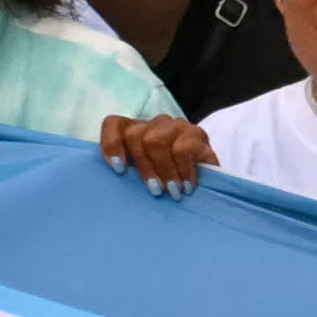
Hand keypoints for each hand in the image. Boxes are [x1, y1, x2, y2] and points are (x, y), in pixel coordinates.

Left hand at [97, 112, 216, 195]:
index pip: (113, 124)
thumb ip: (127, 174)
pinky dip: (183, 170)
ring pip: (157, 140)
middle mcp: (155, 124)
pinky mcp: (198, 135)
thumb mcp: (143, 178)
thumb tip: (107, 187)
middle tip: (154, 191)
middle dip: (143, 166)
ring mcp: (176, 127)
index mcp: (136, 131)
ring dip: (164, 170)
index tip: (120, 170)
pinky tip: (187, 186)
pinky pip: (183, 148)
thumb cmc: (167, 184)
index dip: (111, 144)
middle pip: (135, 135)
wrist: (208, 185)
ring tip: (172, 192)